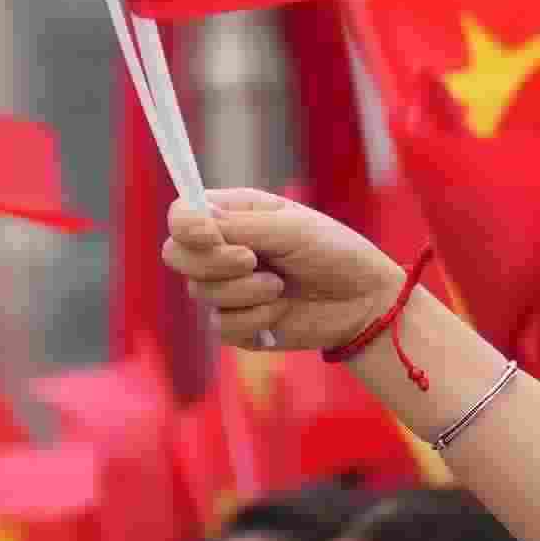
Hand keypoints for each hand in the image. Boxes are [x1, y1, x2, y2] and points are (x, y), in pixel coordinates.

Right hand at [163, 188, 409, 356]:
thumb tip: (197, 221)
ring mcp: (227, 288)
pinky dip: (253, 318)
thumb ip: (243, 226)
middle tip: (252, 261)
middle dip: (212, 263)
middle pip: (176, 255)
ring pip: (200, 293)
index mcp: (233, 214)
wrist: (363, 303)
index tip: (210, 235)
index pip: (182, 215)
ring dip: (243, 292)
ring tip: (281, 286)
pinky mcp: (237, 324)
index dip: (186, 226)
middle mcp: (222, 249)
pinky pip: (221, 326)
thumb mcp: (293, 230)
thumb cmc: (335, 253)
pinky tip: (280, 311)